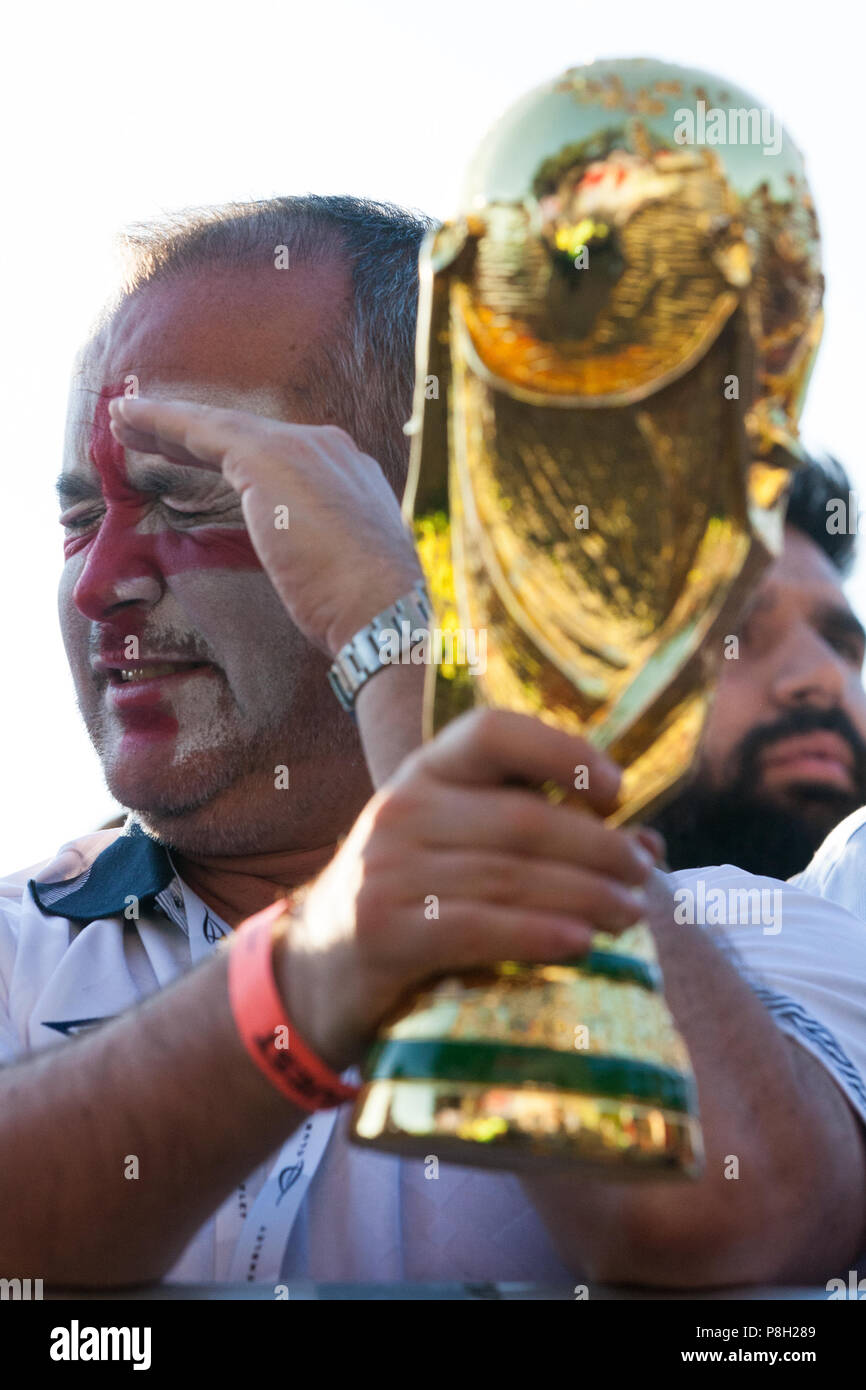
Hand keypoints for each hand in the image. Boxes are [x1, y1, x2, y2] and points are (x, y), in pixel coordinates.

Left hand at [108, 395, 422, 655]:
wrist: (385, 611)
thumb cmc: (366, 611)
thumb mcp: (345, 571)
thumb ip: (323, 552)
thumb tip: (311, 572)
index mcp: (349, 475)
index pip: (275, 455)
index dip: (227, 454)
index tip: (194, 457)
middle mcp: (328, 448)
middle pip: (242, 434)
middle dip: (189, 431)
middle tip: (143, 429)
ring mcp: (301, 448)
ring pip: (217, 426)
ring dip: (164, 422)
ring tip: (122, 420)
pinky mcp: (268, 457)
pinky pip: (201, 430)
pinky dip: (161, 421)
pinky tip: (129, 419)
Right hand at [272, 709, 655, 1070]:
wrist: (313, 972)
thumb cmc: (409, 901)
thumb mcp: (454, 846)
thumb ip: (535, 836)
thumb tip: (649, 846)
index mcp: (424, 773)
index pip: (493, 732)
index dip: (563, 751)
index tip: (617, 791)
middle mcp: (402, 809)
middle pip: (522, 817)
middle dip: (598, 846)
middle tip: (641, 874)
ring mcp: (388, 870)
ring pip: (510, 876)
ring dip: (585, 895)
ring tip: (631, 913)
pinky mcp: (384, 931)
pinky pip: (478, 927)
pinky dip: (539, 934)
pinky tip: (582, 943)